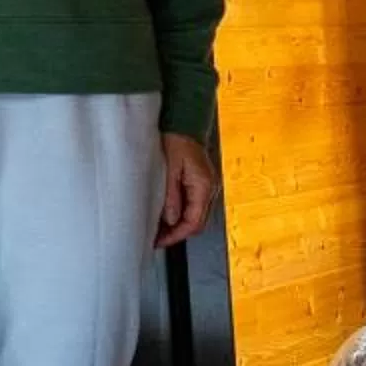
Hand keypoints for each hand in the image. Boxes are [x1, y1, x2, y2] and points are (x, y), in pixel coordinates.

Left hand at [156, 132, 218, 248]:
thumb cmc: (175, 140)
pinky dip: (180, 214)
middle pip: (197, 222)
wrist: (183, 124)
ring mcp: (207, 187)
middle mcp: (209, 189)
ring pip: (195, 215)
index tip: (160, 241)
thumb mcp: (169, 168)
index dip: (177, 235)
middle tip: (156, 239)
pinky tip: (166, 215)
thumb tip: (171, 219)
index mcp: (203, 186)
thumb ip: (171, 194)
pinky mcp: (200, 184)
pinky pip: (193, 205)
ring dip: (178, 225)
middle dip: (177, 233)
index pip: (194, 222)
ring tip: (157, 230)